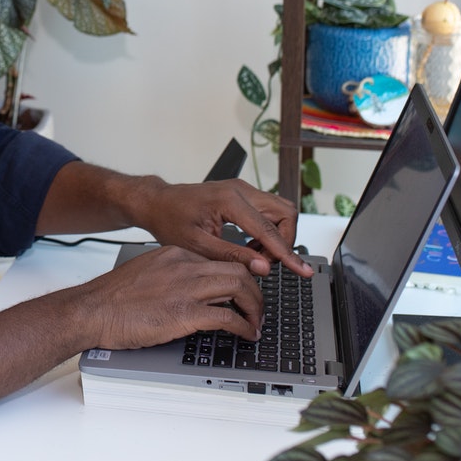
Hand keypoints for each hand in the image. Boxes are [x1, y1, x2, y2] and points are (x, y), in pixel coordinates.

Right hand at [72, 245, 263, 348]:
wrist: (92, 310)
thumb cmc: (113, 298)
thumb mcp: (148, 273)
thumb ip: (172, 277)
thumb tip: (194, 293)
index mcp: (176, 254)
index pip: (220, 260)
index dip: (239, 279)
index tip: (244, 293)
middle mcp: (185, 265)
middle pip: (238, 269)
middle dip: (255, 292)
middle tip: (257, 310)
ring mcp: (185, 288)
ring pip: (240, 287)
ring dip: (255, 308)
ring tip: (256, 323)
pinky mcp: (184, 313)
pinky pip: (228, 317)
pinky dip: (243, 327)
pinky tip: (245, 335)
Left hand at [139, 179, 312, 278]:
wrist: (158, 203)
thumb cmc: (170, 221)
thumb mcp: (197, 246)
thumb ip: (232, 256)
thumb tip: (262, 268)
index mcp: (229, 200)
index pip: (269, 229)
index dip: (287, 253)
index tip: (302, 270)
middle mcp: (240, 190)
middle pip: (285, 213)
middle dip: (282, 241)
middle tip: (262, 261)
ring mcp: (243, 189)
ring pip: (281, 211)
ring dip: (276, 236)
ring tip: (254, 254)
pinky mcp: (243, 194)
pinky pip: (270, 211)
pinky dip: (268, 230)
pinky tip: (249, 245)